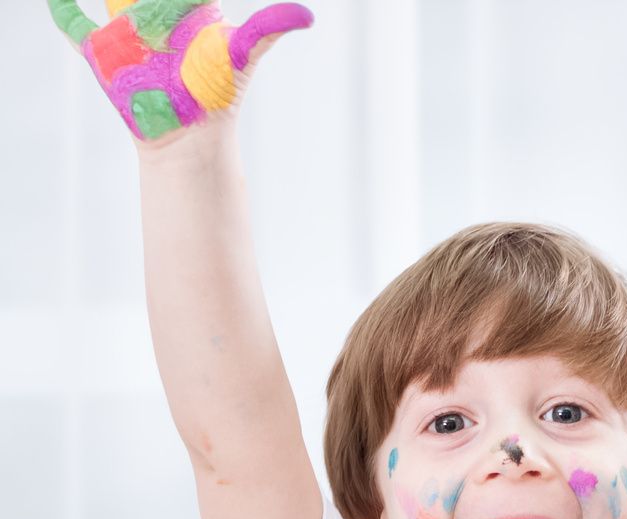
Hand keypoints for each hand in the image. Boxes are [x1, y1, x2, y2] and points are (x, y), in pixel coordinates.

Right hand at [49, 0, 312, 141]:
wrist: (188, 135)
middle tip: (149, 3)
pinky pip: (76, 28)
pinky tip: (59, 1)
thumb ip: (265, 29)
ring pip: (113, 0)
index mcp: (186, 10)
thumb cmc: (218, 94)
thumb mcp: (240, 55)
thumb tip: (306, 17)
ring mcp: (127, 34)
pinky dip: (65, 12)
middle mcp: (154, 18)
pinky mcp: (103, 54)